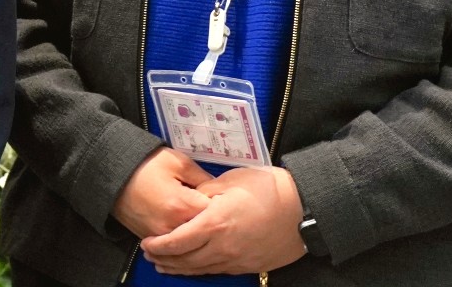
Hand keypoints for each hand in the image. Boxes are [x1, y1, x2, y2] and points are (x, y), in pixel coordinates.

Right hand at [111, 148, 214, 238]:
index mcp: (184, 206)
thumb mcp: (178, 162)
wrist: (109, 171)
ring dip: (197, 234)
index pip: (217, 215)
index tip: (224, 200)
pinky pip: (173, 245)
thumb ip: (203, 178)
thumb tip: (218, 193)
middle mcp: (174, 227)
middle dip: (211, 223)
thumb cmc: (145, 164)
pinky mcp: (149, 238)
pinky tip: (184, 227)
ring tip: (200, 221)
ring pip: (189, 244)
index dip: (223, 206)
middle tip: (214, 211)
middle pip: (204, 234)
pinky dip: (181, 239)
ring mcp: (160, 236)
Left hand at [141, 166, 305, 275]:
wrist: (304, 208)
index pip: (178, 241)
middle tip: (150, 255)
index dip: (159, 245)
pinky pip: (219, 270)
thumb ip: (204, 192)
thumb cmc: (268, 189)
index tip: (146, 242)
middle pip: (185, 260)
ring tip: (165, 266)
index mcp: (215, 223)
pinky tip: (194, 267)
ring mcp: (237, 259)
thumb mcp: (230, 180)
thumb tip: (190, 201)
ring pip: (201, 269)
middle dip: (164, 259)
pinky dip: (201, 270)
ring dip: (180, 268)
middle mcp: (223, 246)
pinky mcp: (250, 265)